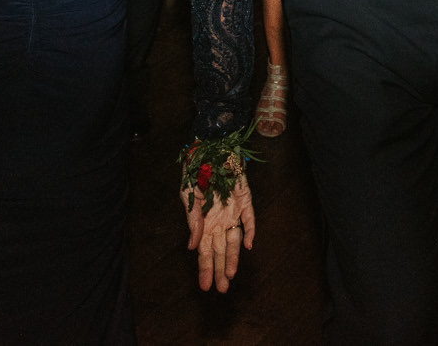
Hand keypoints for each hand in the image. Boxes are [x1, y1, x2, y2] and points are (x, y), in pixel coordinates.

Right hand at [182, 171, 255, 292]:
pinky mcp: (245, 200)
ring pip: (234, 240)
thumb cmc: (195, 171)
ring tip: (230, 275)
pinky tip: (249, 245)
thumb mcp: (188, 195)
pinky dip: (250, 231)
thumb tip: (192, 246)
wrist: (210, 147)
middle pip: (219, 250)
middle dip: (219, 270)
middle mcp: (218, 220)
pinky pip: (249, 218)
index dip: (205, 269)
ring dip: (233, 257)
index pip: (204, 251)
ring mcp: (233, 211)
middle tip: (222, 289)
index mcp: (203, 222)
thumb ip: (192, 220)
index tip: (205, 287)